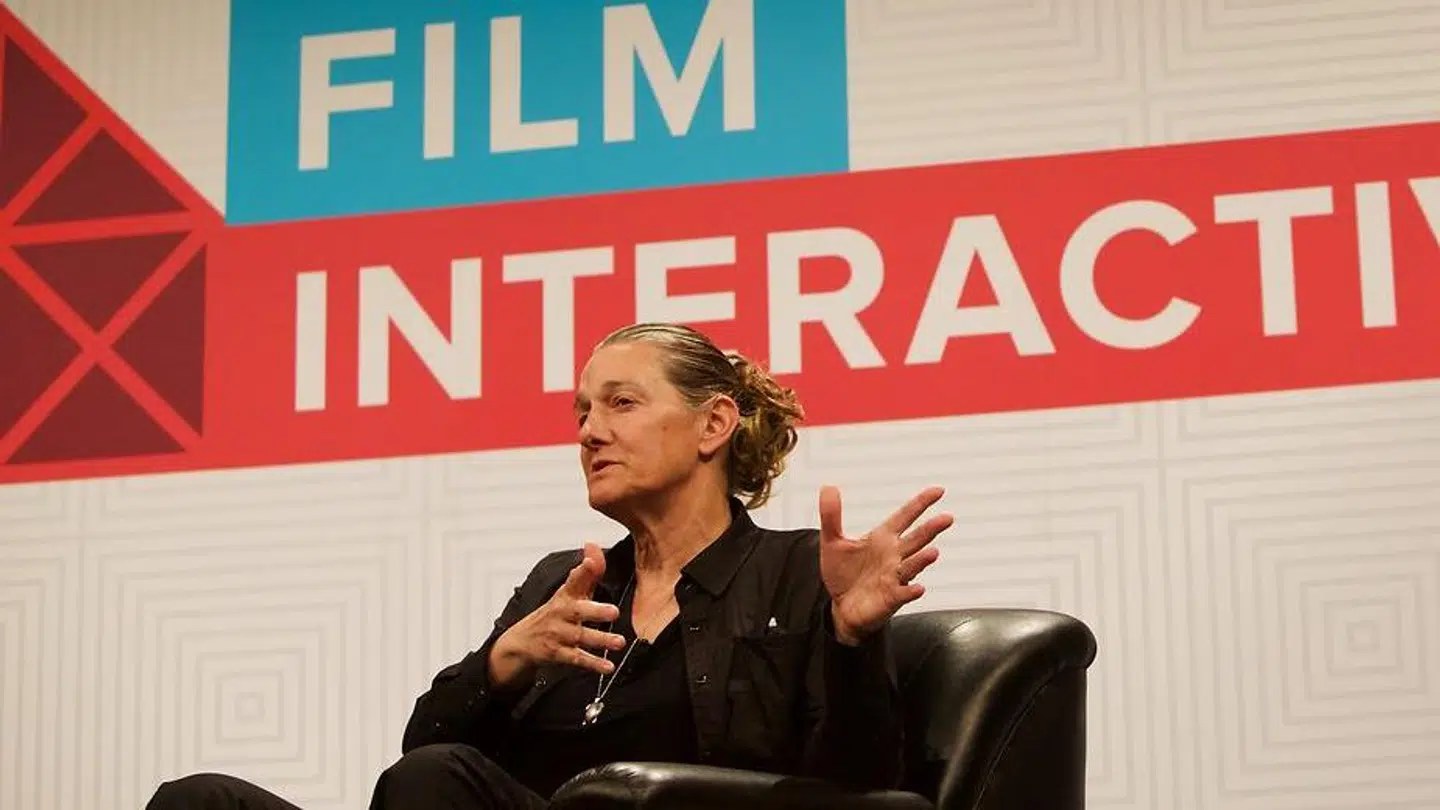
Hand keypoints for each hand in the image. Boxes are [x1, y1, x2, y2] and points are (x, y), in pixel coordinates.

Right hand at [487, 542, 627, 688]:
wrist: (521, 642)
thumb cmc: (555, 614)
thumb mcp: (569, 593)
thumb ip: (587, 573)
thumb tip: (593, 545)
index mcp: (565, 596)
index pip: (573, 580)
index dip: (582, 570)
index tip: (590, 561)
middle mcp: (562, 614)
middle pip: (578, 610)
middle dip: (596, 610)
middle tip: (614, 611)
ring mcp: (559, 634)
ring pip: (581, 637)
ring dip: (600, 640)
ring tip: (619, 642)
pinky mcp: (558, 654)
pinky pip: (577, 659)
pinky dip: (593, 664)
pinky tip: (607, 666)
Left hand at [818, 485, 951, 644]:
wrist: (841, 607)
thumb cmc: (843, 573)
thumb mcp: (832, 542)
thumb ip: (831, 516)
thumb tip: (828, 487)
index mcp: (882, 538)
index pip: (905, 516)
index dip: (921, 503)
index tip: (938, 491)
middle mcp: (894, 555)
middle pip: (916, 539)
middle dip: (931, 529)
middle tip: (947, 518)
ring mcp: (895, 577)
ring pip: (912, 565)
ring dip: (922, 559)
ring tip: (934, 552)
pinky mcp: (891, 598)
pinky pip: (903, 594)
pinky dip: (911, 591)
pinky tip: (918, 588)